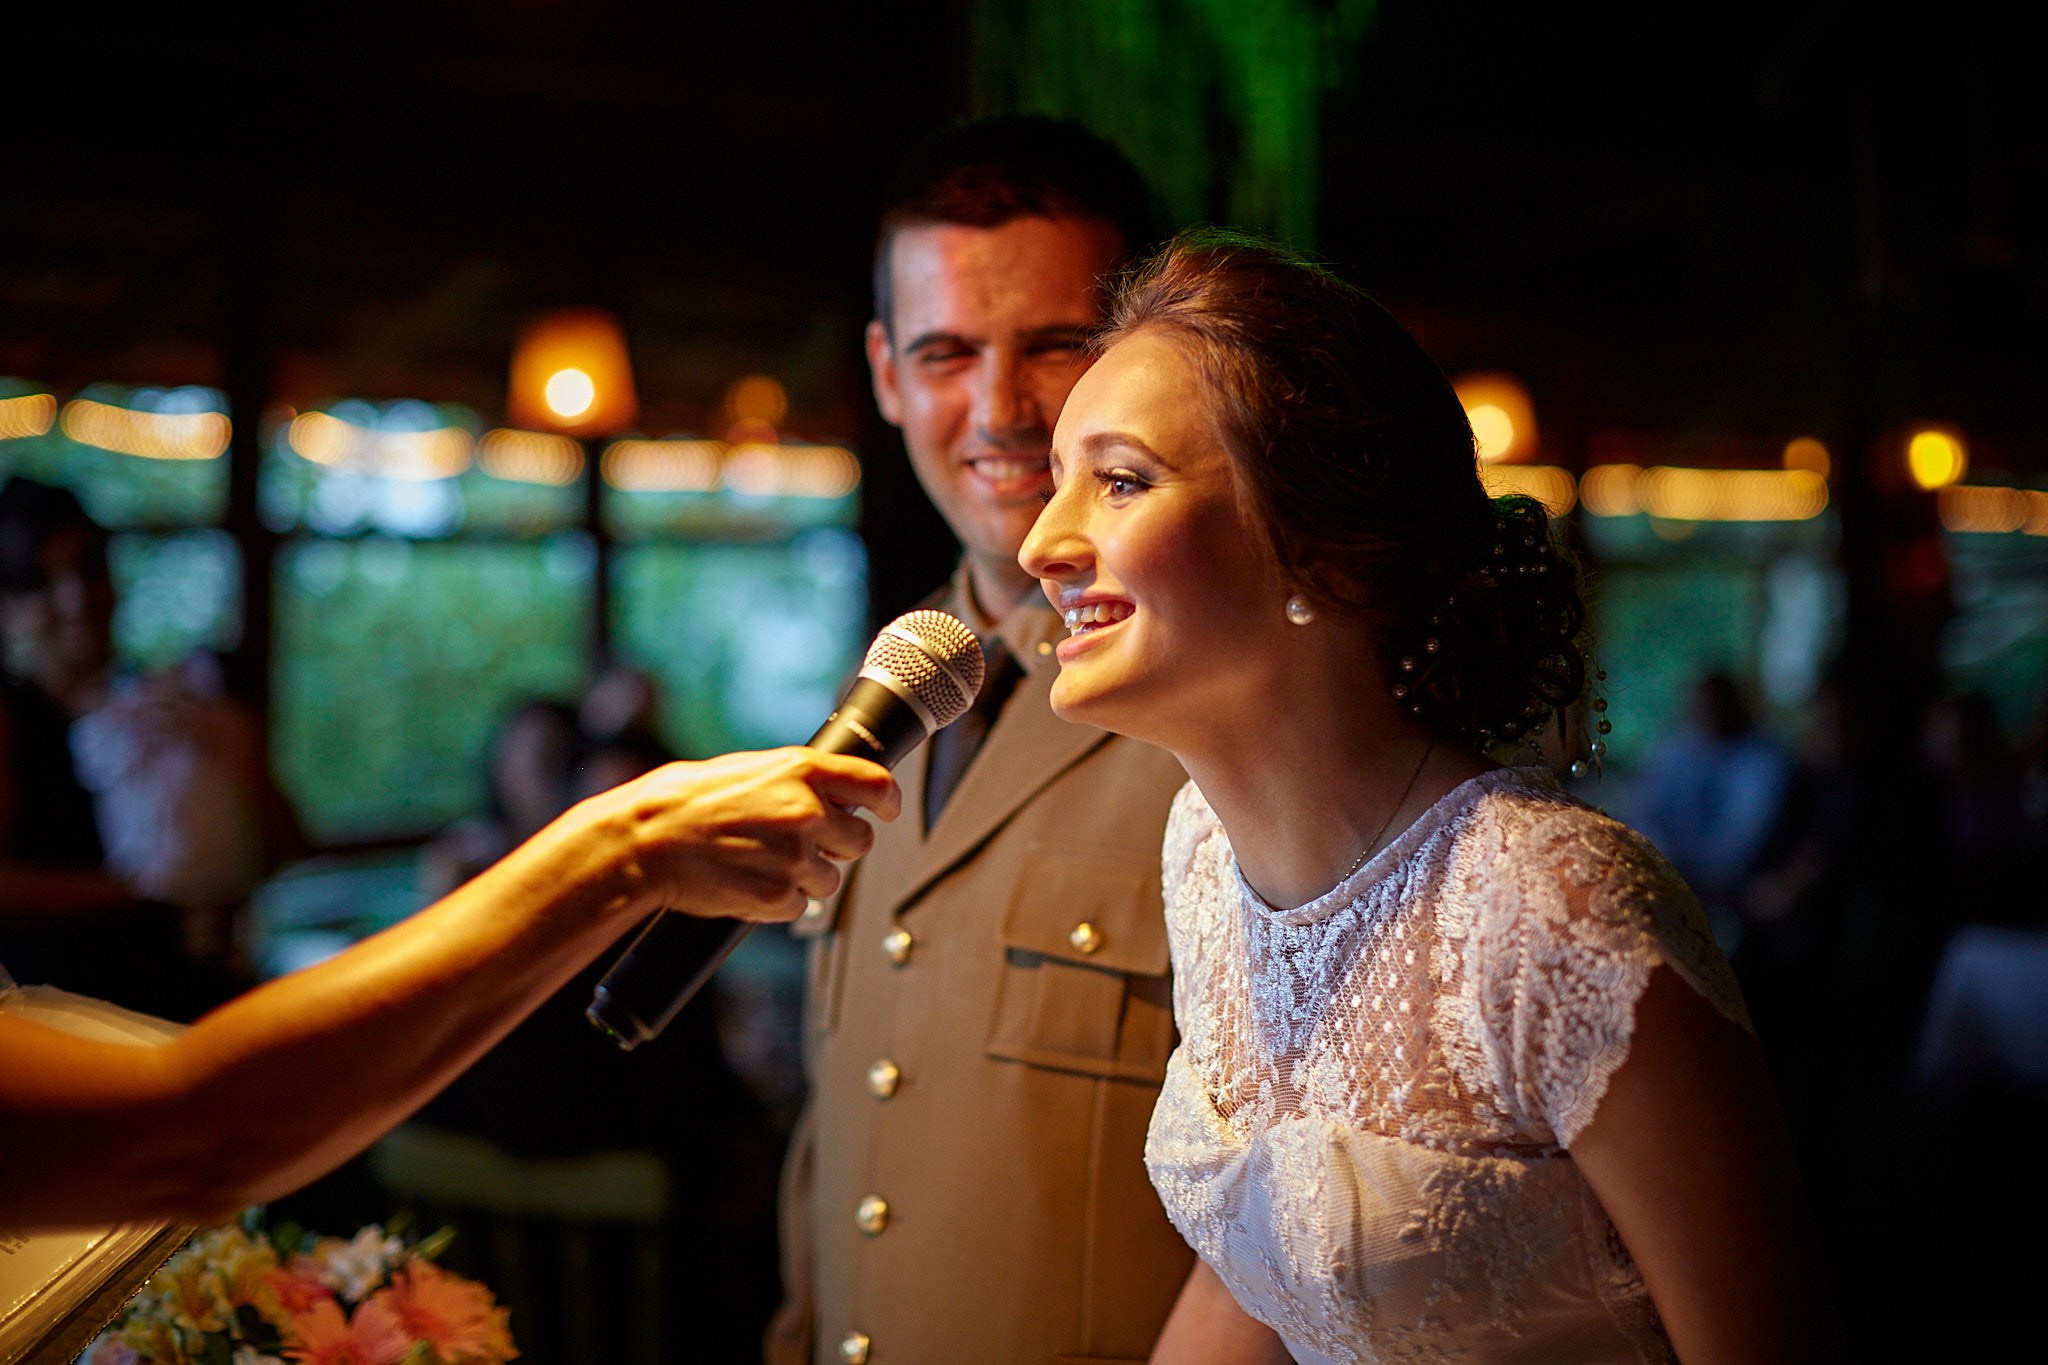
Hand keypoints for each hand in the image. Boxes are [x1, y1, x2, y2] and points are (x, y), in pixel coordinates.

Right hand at [583, 747, 899, 922]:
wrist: (647, 840)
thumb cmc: (689, 801)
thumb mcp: (752, 769)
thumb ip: (798, 780)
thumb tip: (831, 794)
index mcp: (803, 771)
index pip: (877, 786)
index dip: (887, 802)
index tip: (885, 810)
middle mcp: (808, 811)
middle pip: (861, 841)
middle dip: (837, 846)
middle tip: (799, 844)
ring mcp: (796, 857)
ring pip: (831, 880)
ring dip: (804, 877)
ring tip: (759, 863)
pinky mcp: (779, 896)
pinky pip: (799, 907)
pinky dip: (778, 901)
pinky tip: (747, 881)